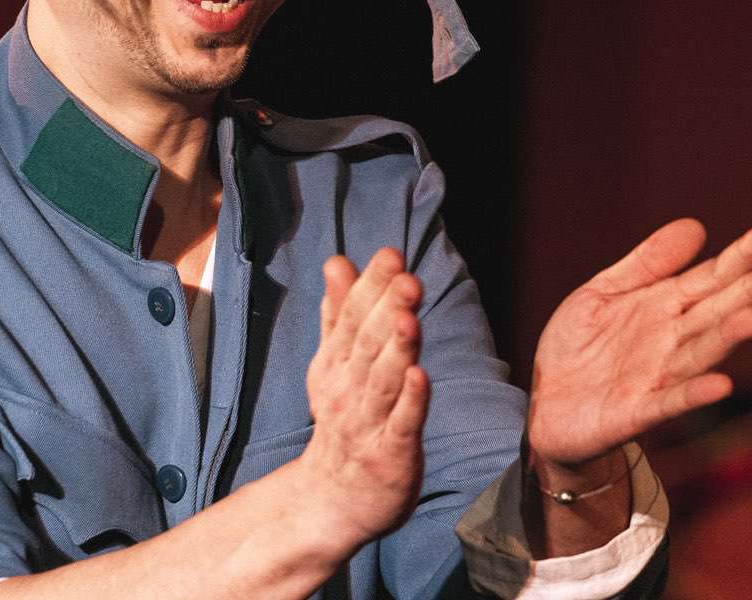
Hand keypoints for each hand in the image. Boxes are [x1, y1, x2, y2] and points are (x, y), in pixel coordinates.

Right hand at [297, 248, 429, 546]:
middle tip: (405, 276)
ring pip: (383, 380)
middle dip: (385, 308)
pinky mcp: (390, 454)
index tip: (390, 254)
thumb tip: (337, 261)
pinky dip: (410, 400)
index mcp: (334, 363)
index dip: (370, 286)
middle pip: (366, 343)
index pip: (350, 317)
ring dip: (396, 347)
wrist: (331, 497)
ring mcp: (367, 422)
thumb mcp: (332, 364)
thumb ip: (337, 312)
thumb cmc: (343, 420)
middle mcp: (347, 388)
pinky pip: (401, 424)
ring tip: (408, 316)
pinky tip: (419, 375)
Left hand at [528, 219, 751, 466]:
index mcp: (663, 305)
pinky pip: (670, 401)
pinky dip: (694, 393)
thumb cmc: (579, 346)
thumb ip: (645, 264)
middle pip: (716, 312)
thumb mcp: (601, 293)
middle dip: (749, 293)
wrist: (547, 404)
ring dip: (729, 337)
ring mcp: (658, 375)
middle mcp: (671, 339)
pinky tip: (720, 384)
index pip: (711, 276)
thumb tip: (696, 226)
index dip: (742, 255)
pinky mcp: (638, 411)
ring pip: (701, 353)